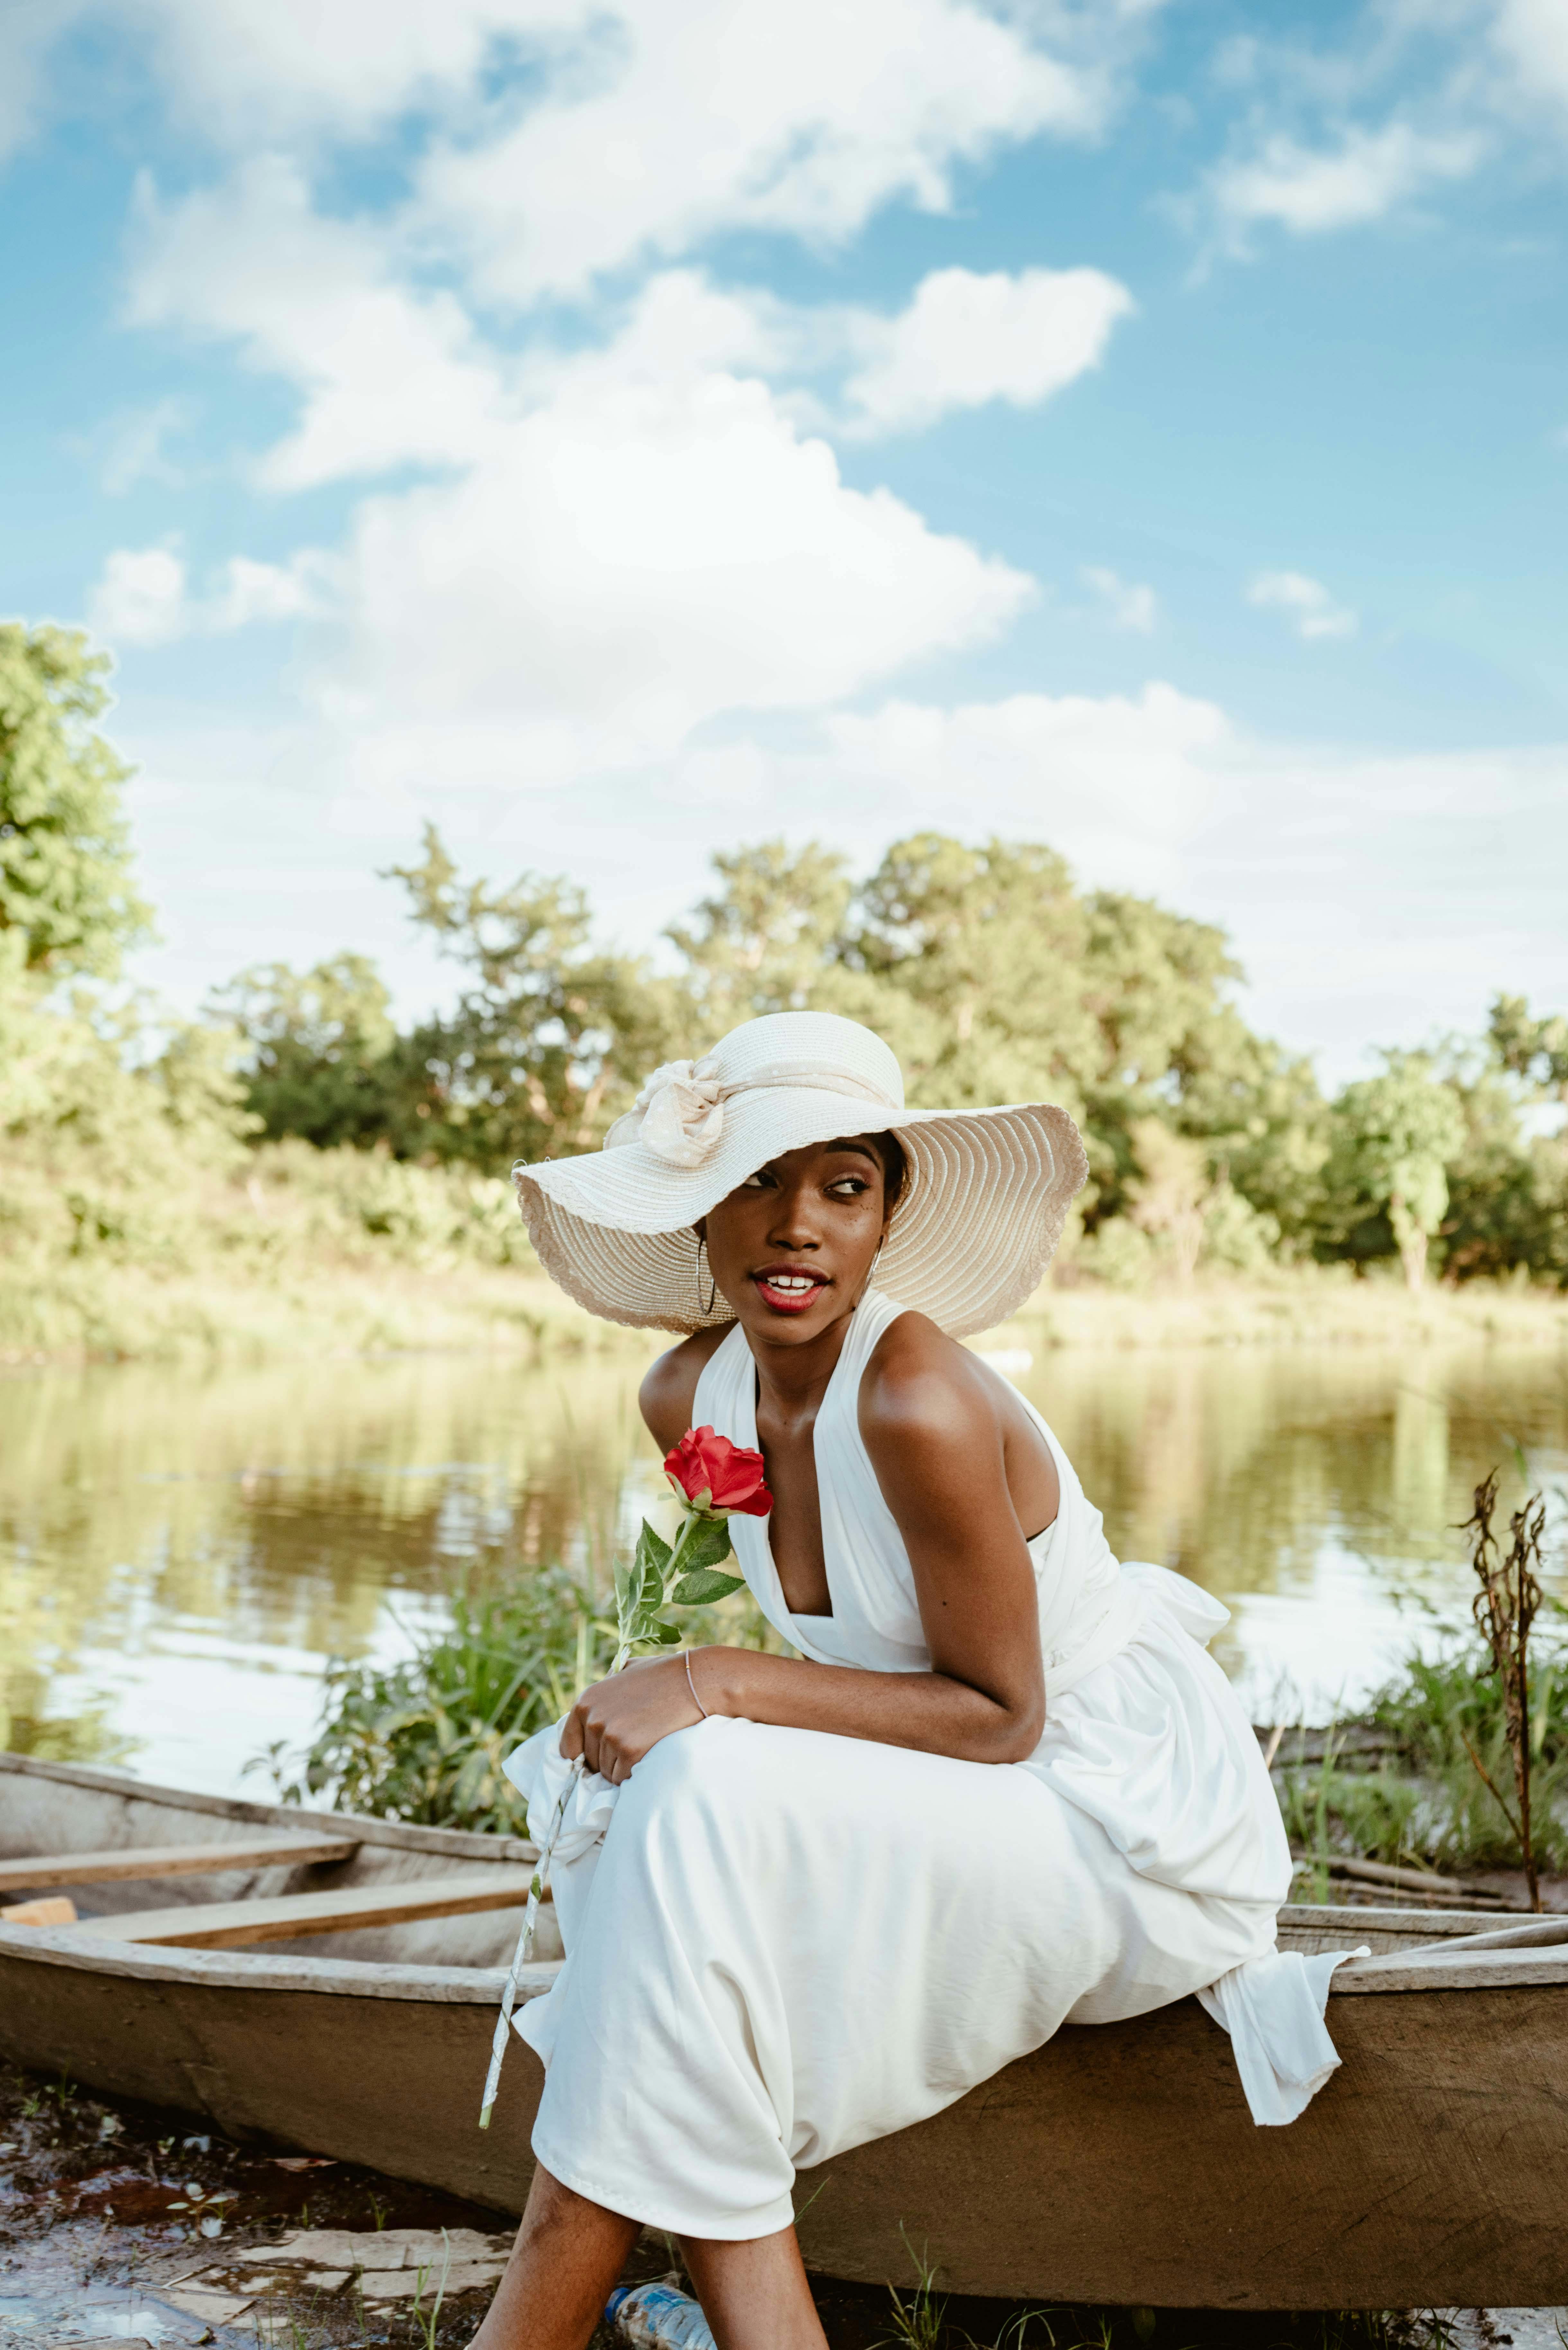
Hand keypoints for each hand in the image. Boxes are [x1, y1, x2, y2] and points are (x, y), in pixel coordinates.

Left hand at [559, 1652, 709, 1782]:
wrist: (696, 1682)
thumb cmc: (664, 1675)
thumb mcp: (624, 1673)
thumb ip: (604, 1692)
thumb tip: (590, 1715)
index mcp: (585, 1701)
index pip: (568, 1746)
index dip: (584, 1754)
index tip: (599, 1757)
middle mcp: (592, 1719)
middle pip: (590, 1762)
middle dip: (609, 1759)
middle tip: (636, 1742)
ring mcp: (610, 1736)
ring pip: (607, 1773)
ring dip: (624, 1767)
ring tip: (647, 1743)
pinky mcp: (629, 1752)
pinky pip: (623, 1778)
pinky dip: (636, 1773)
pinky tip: (651, 1753)